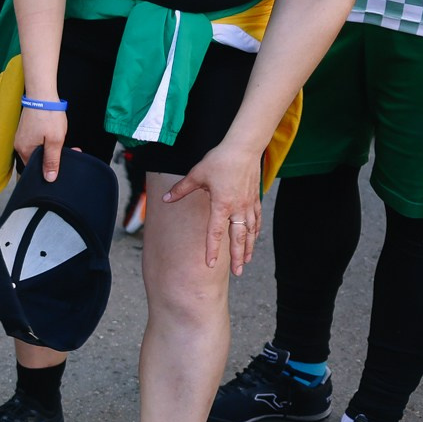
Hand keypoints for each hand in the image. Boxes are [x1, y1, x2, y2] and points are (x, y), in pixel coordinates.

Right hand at [13, 104, 67, 182]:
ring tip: (60, 138)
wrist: (42, 94)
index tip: (64, 161)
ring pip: (37, 150)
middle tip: (69, 149)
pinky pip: (35, 141)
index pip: (36, 168)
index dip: (50, 167)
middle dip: (53, 157)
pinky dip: (46, 141)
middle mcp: (19, 145)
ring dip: (51, 148)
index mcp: (24, 150)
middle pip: (37, 159)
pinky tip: (53, 133)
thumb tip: (49, 178)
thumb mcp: (54, 141)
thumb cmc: (48, 116)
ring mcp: (21, 136)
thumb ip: (52, 161)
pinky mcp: (25, 129)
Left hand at [163, 139, 263, 275]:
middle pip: (238, 238)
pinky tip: (254, 239)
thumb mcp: (196, 174)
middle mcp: (237, 208)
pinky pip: (256, 220)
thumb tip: (166, 199)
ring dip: (248, 247)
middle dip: (237, 256)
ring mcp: (248, 204)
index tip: (210, 264)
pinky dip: (255, 232)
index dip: (212, 249)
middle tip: (238, 273)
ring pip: (250, 231)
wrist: (243, 148)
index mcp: (221, 204)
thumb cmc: (219, 161)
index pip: (215, 232)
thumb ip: (181, 189)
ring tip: (246, 261)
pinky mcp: (255, 198)